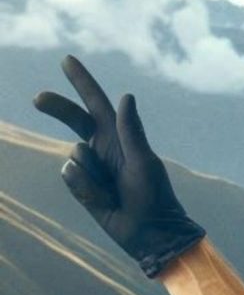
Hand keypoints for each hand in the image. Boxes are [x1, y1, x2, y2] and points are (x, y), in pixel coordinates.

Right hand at [34, 54, 205, 278]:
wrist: (150, 234)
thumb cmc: (155, 198)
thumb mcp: (144, 162)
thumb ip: (132, 131)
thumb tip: (126, 96)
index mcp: (121, 137)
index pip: (97, 104)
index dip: (82, 82)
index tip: (66, 60)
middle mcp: (104, 148)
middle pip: (74, 119)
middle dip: (57, 108)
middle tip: (37, 99)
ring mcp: (92, 167)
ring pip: (74, 155)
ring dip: (91, 173)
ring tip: (113, 189)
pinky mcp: (82, 186)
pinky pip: (70, 177)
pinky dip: (85, 187)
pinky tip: (104, 200)